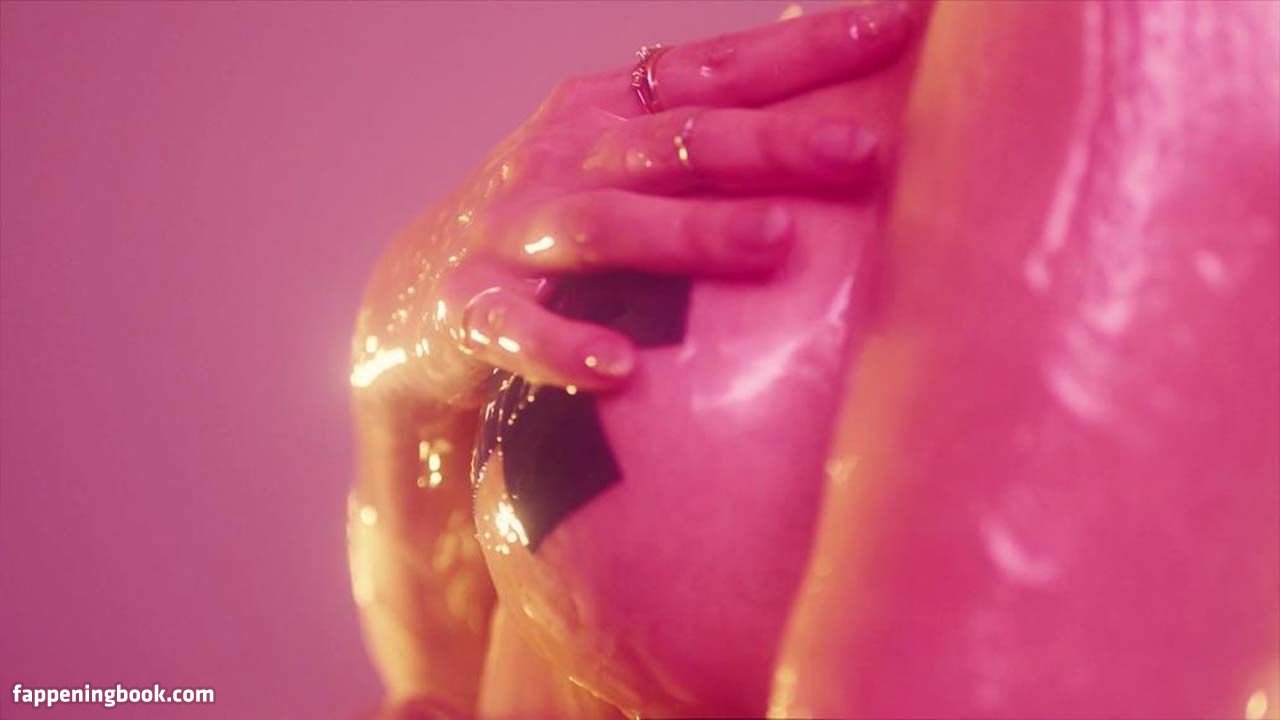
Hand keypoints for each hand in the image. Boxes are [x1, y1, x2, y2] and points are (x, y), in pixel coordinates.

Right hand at [350, 1, 916, 404]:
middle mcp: (565, 158)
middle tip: (859, 150)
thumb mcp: (619, 161)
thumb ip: (703, 138)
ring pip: (607, 226)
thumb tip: (836, 115)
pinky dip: (562, 344)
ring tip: (774, 241)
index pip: (715, 70)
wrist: (413, 296)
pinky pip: (514, 327)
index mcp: (608, 111)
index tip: (895, 25)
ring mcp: (515, 231)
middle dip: (770, 142)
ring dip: (689, 233)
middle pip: (674, 142)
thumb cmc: (554, 219)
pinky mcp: (469, 307)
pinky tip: (618, 369)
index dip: (802, 48)